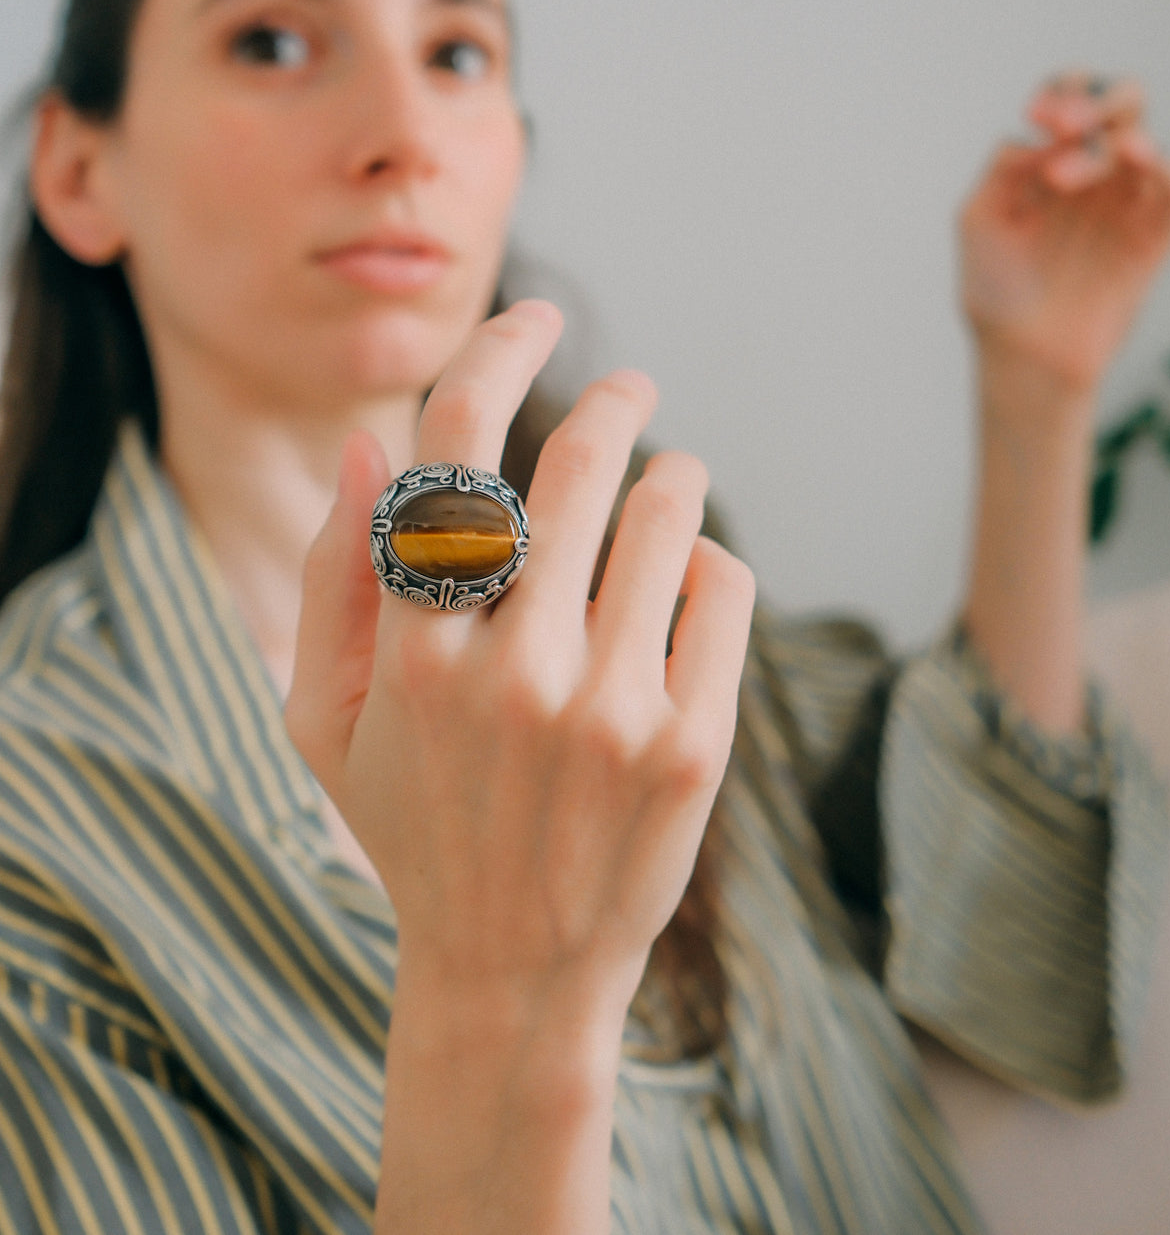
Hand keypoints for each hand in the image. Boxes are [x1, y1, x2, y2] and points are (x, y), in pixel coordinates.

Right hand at [285, 300, 754, 1025]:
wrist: (511, 973)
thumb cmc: (413, 825)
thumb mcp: (327, 719)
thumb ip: (334, 578)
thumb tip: (373, 445)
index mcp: (415, 650)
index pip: (457, 448)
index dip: (498, 353)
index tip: (538, 315)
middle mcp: (513, 669)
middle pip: (578, 463)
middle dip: (612, 400)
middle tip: (631, 386)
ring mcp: (611, 709)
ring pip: (666, 514)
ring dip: (670, 474)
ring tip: (667, 482)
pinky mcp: (693, 746)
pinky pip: (723, 588)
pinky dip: (708, 564)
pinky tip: (683, 588)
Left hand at [959, 75, 1169, 393]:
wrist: (1024, 357)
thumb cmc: (995, 290)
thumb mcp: (978, 220)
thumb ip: (1003, 168)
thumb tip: (1040, 135)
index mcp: (1048, 162)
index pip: (1070, 101)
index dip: (1062, 92)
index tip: (1039, 114)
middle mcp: (1092, 175)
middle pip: (1120, 106)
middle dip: (1100, 101)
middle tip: (1068, 126)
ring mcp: (1124, 204)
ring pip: (1144, 141)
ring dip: (1117, 139)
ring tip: (1072, 174)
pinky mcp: (1153, 238)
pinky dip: (1166, 170)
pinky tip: (1139, 164)